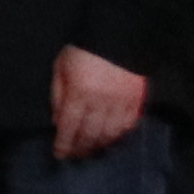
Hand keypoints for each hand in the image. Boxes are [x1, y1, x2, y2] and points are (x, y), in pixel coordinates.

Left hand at [50, 45, 149, 163]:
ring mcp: (121, 102)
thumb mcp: (61, 67)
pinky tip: (113, 139)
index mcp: (79, 93)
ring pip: (110, 133)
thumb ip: (58, 94)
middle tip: (76, 158)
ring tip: (93, 152)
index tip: (60, 155)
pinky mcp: (137, 100)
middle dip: (81, 149)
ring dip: (100, 145)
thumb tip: (57, 120)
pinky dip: (120, 135)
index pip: (69, 126)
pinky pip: (129, 124)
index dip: (64, 143)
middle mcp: (100, 102)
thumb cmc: (83, 51)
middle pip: (90, 134)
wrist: (118, 35)